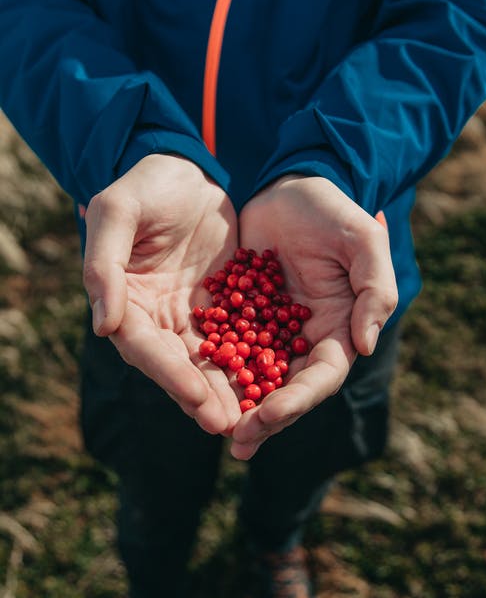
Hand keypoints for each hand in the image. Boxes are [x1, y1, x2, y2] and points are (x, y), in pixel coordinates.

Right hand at [83, 154, 239, 434]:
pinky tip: (270, 382)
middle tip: (227, 426)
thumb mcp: (117, 212)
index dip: (168, 374)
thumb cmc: (145, 187)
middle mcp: (153, 317)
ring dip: (226, 391)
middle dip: (200, 396)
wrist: (186, 171)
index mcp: (124, 301)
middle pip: (175, 365)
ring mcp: (187, 315)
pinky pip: (234, 339)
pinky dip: (248, 362)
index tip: (195, 398)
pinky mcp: (219, 307)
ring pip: (206, 361)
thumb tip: (104, 327)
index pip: (142, 347)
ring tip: (250, 419)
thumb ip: (104, 266)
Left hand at [230, 175, 397, 458]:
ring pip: (253, 378)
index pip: (321, 377)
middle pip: (286, 389)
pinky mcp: (238, 317)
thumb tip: (365, 345)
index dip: (298, 399)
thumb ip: (374, 290)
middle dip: (264, 417)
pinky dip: (211, 370)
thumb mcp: (362, 240)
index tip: (269, 415)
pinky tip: (190, 386)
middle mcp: (303, 340)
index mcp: (337, 330)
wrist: (287, 187)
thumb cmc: (331, 211)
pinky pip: (224, 348)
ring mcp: (269, 332)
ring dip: (235, 405)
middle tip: (238, 442)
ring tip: (215, 429)